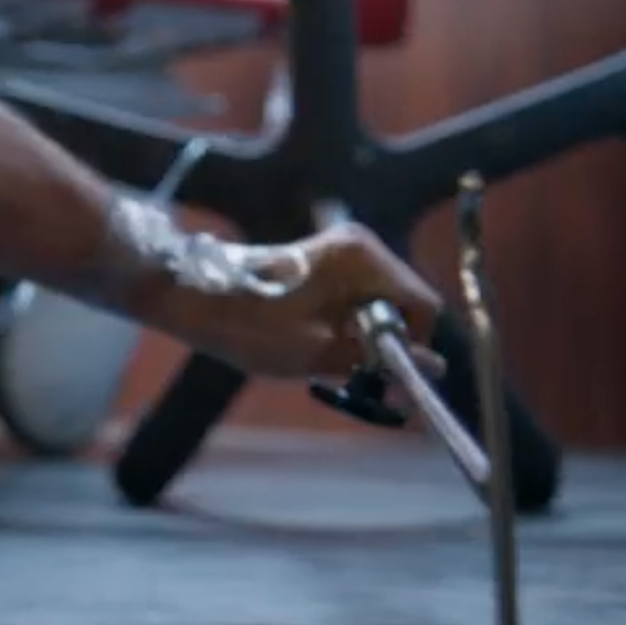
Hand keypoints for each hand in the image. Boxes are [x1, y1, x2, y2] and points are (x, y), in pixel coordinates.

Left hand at [185, 222, 445, 378]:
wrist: (192, 297)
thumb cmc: (250, 323)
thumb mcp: (318, 353)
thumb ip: (379, 359)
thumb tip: (434, 368)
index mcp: (365, 258)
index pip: (423, 306)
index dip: (413, 347)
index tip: (387, 378)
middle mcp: (361, 246)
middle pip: (403, 305)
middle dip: (387, 345)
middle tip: (356, 379)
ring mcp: (341, 252)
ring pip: (379, 306)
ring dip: (363, 340)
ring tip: (326, 361)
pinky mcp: (324, 264)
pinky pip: (355, 300)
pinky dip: (344, 328)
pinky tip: (314, 344)